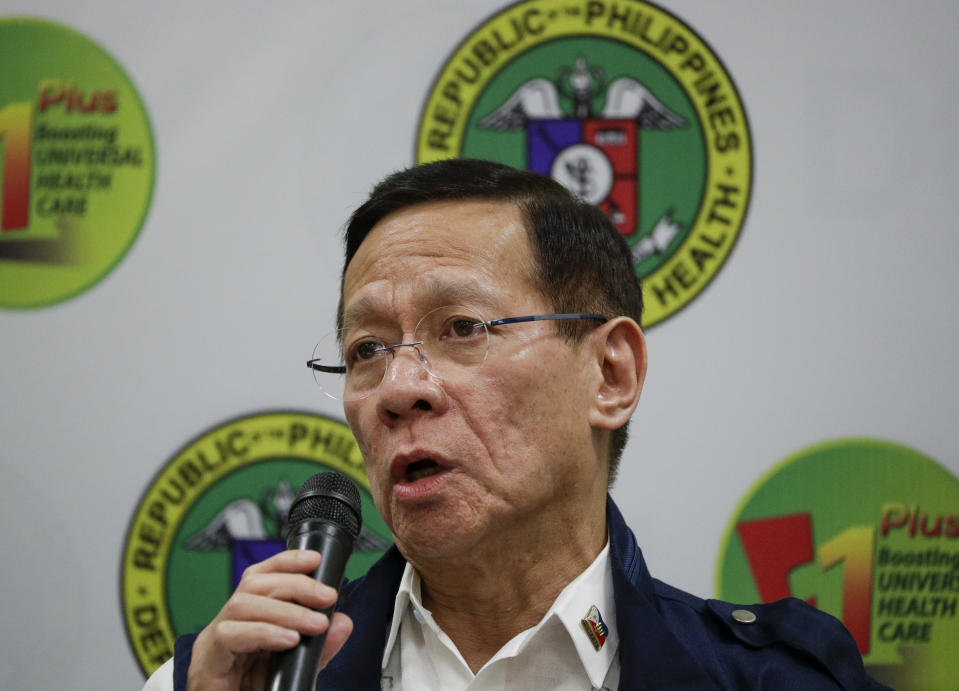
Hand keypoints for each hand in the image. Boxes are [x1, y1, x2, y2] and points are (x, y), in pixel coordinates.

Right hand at [187, 549, 352, 690]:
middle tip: (327, 597)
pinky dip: (264, 632)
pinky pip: (229, 634)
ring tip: (315, 624)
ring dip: (285, 610)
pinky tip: (288, 639)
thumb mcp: (295, 668)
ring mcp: (213, 643)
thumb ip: (318, 648)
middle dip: (296, 585)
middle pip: (254, 584)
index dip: (286, 562)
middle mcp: (227, 625)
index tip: (315, 559)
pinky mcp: (206, 662)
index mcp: (245, 620)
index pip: (260, 577)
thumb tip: (343, 622)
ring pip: (242, 604)